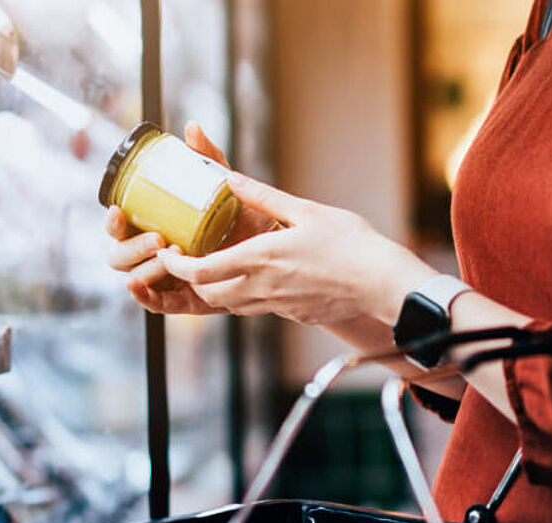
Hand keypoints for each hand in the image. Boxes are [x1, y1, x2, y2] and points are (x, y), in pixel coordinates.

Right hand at [105, 121, 274, 313]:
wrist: (279, 249)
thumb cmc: (246, 217)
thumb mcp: (226, 188)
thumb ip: (208, 159)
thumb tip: (192, 128)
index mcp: (157, 226)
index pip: (122, 226)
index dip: (113, 220)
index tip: (117, 209)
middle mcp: (157, 254)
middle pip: (120, 255)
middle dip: (131, 247)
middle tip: (158, 239)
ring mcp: (169, 278)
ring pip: (137, 278)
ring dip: (145, 268)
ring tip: (169, 255)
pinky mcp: (186, 300)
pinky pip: (158, 304)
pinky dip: (145, 297)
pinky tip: (140, 286)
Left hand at [157, 174, 439, 325]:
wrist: (383, 283)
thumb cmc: (351, 244)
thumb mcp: (306, 211)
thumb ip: (265, 197)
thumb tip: (231, 178)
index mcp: (260, 259)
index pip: (200, 272)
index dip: (175, 266)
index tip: (167, 253)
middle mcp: (263, 287)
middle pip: (209, 295)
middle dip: (193, 281)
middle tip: (191, 261)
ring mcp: (279, 306)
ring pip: (233, 306)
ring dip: (220, 291)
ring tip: (224, 268)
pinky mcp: (296, 314)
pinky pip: (262, 309)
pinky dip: (251, 297)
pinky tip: (266, 279)